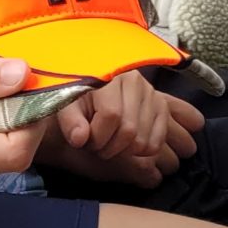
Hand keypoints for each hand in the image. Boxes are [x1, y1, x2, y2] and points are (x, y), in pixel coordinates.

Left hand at [37, 73, 201, 187]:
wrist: (91, 90)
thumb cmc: (77, 99)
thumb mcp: (66, 105)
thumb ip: (70, 122)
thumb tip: (80, 138)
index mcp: (111, 75)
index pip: (111, 115)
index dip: (96, 137)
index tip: (85, 141)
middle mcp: (136, 81)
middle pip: (129, 130)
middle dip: (108, 147)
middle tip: (97, 146)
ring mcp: (152, 95)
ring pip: (143, 140)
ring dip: (123, 152)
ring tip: (110, 143)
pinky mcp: (161, 108)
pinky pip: (156, 142)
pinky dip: (140, 152)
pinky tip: (126, 145)